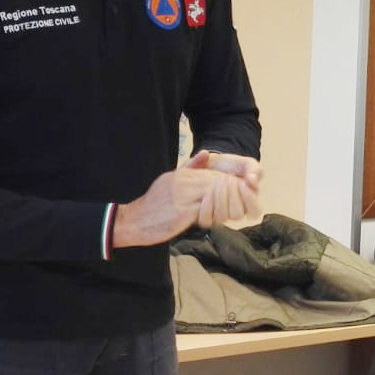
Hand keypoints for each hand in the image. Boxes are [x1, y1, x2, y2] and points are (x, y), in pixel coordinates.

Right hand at [112, 166, 252, 248]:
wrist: (133, 221)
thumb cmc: (153, 205)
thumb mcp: (170, 181)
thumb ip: (190, 168)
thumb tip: (206, 153)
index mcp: (183, 175)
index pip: (214, 174)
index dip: (229, 183)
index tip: (239, 192)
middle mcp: (184, 182)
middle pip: (217, 182)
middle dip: (233, 191)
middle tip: (242, 201)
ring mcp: (183, 196)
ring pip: (214, 194)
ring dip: (227, 202)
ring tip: (233, 210)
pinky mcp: (182, 211)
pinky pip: (205, 210)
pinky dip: (216, 213)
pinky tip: (220, 218)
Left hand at [185, 150, 261, 218]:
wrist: (210, 163)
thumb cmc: (230, 165)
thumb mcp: (246, 163)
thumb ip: (254, 169)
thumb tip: (253, 181)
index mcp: (249, 202)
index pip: (255, 212)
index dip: (250, 201)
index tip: (243, 184)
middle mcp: (235, 211)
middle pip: (237, 215)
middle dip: (232, 195)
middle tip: (228, 178)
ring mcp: (220, 213)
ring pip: (222, 217)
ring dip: (220, 198)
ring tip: (218, 181)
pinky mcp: (206, 214)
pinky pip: (206, 220)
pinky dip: (206, 206)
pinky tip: (207, 193)